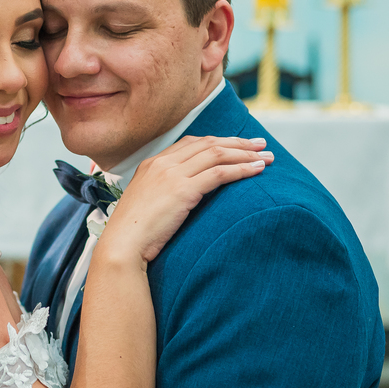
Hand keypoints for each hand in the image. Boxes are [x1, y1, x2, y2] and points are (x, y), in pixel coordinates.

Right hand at [98, 136, 271, 265]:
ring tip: (266, 157)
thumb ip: (163, 192)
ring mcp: (171, 174)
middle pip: (207, 143)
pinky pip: (220, 173)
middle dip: (237, 143)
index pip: (191, 143)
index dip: (218, 141)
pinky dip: (242, 169)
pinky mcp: (183, 190)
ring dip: (245, 154)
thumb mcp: (146, 203)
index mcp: (151, 163)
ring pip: (217, 154)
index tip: (237, 145)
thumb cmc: (133, 234)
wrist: (122, 246)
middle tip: (259, 145)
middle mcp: (162, 163)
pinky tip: (257, 171)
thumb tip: (182, 197)